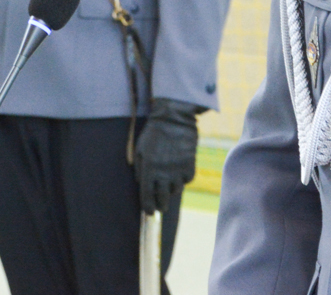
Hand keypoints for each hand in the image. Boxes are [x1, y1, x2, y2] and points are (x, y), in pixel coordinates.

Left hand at [133, 98, 201, 213]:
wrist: (174, 118)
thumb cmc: (153, 133)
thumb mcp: (140, 149)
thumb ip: (139, 168)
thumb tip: (141, 184)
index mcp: (148, 169)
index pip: (147, 196)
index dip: (148, 207)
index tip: (149, 212)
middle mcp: (163, 173)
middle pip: (162, 199)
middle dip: (160, 205)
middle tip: (160, 206)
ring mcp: (178, 170)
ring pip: (175, 191)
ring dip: (171, 191)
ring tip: (169, 186)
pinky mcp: (190, 166)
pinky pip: (187, 180)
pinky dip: (183, 179)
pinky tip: (179, 173)